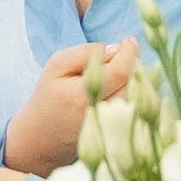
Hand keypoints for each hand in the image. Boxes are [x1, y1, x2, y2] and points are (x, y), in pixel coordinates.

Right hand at [5, 39, 135, 176]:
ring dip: (136, 81)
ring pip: (140, 97)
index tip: (129, 40)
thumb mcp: (55, 66)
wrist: (40, 140)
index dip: (129, 53)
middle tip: (121, 57)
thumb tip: (117, 49)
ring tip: (117, 75)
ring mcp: (112, 129)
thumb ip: (85, 52)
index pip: (119, 72)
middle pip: (135, 84)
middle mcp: (101, 115)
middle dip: (133, 66)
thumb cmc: (48, 98)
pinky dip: (135, 96)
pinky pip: (138, 110)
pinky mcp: (119, 136)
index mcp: (80, 96)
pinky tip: (120, 91)